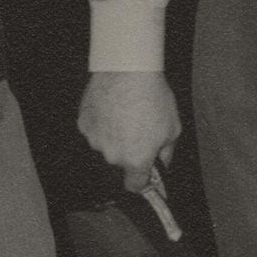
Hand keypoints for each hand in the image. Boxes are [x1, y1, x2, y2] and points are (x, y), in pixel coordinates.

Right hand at [78, 71, 181, 192]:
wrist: (128, 71)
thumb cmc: (152, 98)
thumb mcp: (172, 128)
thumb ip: (166, 152)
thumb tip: (162, 162)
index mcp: (135, 160)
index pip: (135, 185)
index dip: (141, 180)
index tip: (144, 173)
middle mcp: (112, 155)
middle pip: (120, 161)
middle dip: (129, 150)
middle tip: (138, 128)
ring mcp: (95, 139)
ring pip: (105, 144)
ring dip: (113, 135)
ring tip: (124, 113)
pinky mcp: (84, 123)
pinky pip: (94, 129)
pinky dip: (101, 122)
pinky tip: (111, 107)